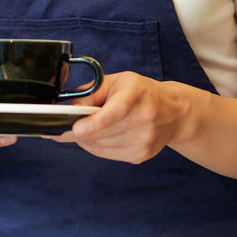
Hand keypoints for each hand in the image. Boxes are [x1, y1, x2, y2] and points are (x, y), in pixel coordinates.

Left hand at [52, 72, 187, 162]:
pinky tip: (97, 136)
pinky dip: (96, 146)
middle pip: (103, 132)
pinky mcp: (140, 155)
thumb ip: (92, 92)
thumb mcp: (117, 81)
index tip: (77, 128)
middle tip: (62, 127)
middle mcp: (144, 119)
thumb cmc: (140, 92)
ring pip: (100, 146)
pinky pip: (106, 154)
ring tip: (82, 129)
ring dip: (85, 139)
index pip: (117, 111)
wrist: (173, 111)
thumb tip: (71, 111)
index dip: (95, 122)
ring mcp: (144, 140)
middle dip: (78, 131)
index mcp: (136, 95)